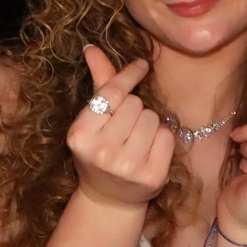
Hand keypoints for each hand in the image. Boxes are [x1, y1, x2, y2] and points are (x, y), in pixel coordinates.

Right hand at [65, 46, 175, 210]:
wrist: (109, 199)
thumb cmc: (100, 150)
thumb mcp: (92, 121)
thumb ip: (98, 82)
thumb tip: (92, 47)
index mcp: (79, 135)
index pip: (112, 92)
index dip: (129, 75)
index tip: (141, 66)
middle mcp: (101, 152)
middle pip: (134, 104)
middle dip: (134, 110)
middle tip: (125, 127)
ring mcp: (127, 168)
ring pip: (152, 119)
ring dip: (149, 124)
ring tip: (136, 140)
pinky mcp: (152, 178)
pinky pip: (167, 137)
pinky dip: (162, 139)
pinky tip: (149, 151)